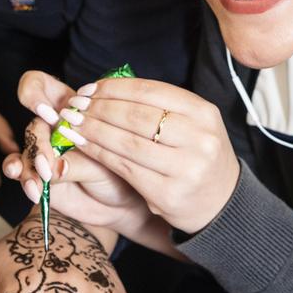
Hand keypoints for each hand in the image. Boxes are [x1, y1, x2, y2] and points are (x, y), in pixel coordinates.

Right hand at [2, 70, 155, 236]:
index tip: (42, 109)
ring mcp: (43, 148)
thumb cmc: (117, 176)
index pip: (40, 86)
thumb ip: (80, 164)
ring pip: (26, 148)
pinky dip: (18, 173)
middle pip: (33, 123)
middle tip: (47, 165)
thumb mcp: (105, 166)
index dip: (33, 92)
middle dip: (38, 144)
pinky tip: (27, 185)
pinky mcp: (34, 171)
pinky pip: (18, 167)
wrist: (117, 205)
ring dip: (28, 164)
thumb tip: (56, 167)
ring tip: (37, 184)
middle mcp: (53, 126)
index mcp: (73, 111)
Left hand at [44, 78, 240, 233]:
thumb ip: (159, 107)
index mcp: (203, 113)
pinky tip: (82, 145)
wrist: (221, 204)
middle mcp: (199, 139)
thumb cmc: (196, 157)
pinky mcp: (168, 194)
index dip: (114, 89)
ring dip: (94, 131)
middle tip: (74, 105)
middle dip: (99, 108)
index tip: (88, 89)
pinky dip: (99, 154)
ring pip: (128, 143)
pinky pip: (125, 168)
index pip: (150, 92)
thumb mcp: (192, 125)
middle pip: (137, 116)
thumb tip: (104, 90)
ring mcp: (186, 168)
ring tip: (71, 123)